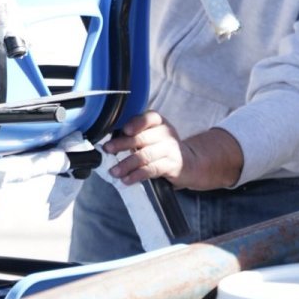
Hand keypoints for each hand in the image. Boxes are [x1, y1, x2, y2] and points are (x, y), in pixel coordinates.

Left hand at [104, 110, 244, 190]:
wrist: (190, 163)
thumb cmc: (163, 148)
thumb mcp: (152, 136)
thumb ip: (135, 135)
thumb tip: (110, 143)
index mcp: (159, 122)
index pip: (148, 118)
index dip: (136, 123)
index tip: (125, 130)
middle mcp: (166, 133)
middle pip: (142, 138)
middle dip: (122, 144)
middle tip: (107, 150)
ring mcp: (171, 149)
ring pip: (145, 155)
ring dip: (127, 164)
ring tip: (114, 171)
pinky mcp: (173, 165)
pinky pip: (152, 169)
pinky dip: (137, 175)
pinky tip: (127, 179)